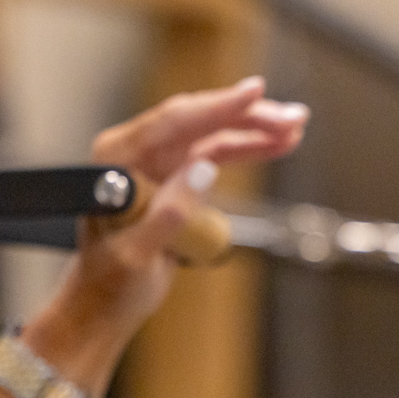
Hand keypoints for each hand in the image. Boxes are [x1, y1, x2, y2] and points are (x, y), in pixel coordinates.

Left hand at [27, 78, 307, 370]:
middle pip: (198, 120)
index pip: (173, 120)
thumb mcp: (136, 255)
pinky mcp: (175, 177)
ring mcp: (156, 163)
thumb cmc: (110, 284)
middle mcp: (135, 152)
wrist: (103, 306)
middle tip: (292, 117)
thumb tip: (203, 171)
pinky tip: (276, 146)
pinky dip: (246, 149)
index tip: (255, 91)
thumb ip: (167, 214)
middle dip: (247, 115)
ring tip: (295, 128)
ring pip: (212, 134)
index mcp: (117, 159)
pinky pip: (215, 154)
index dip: (218, 105)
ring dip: (254, 130)